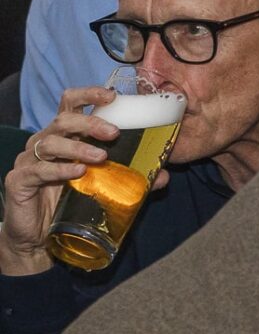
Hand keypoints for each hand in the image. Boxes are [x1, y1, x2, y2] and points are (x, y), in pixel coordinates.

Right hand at [1, 87, 155, 275]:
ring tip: (100, 157)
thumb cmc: (71, 204)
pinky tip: (77, 172)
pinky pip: (38, 169)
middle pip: (63, 120)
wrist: (41, 238)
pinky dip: (59, 169)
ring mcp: (29, 161)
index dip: (89, 94)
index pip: (71, 104)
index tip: (112, 96)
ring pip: (50, 142)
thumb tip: (164, 175)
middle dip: (90, 123)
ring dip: (78, 147)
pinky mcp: (19, 181)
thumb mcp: (103, 185)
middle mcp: (44, 143)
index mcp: (64, 137)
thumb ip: (130, 177)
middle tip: (114, 133)